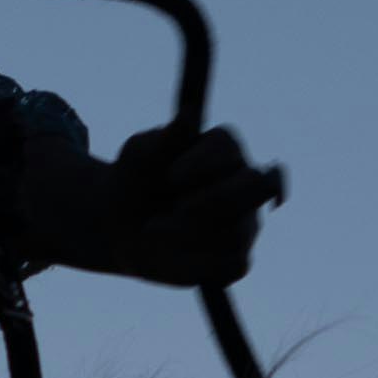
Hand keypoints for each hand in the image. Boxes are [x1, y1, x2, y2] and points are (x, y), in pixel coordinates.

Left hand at [19, 121, 279, 289]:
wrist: (118, 228)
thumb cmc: (133, 182)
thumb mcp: (140, 157)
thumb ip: (166, 139)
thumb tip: (189, 114)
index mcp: (223, 148)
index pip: (229, 149)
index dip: (203, 164)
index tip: (170, 178)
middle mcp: (243, 182)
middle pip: (259, 185)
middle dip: (217, 200)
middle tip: (178, 209)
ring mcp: (245, 221)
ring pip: (240, 230)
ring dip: (193, 235)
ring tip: (154, 231)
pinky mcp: (236, 257)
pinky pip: (235, 263)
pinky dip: (199, 262)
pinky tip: (172, 255)